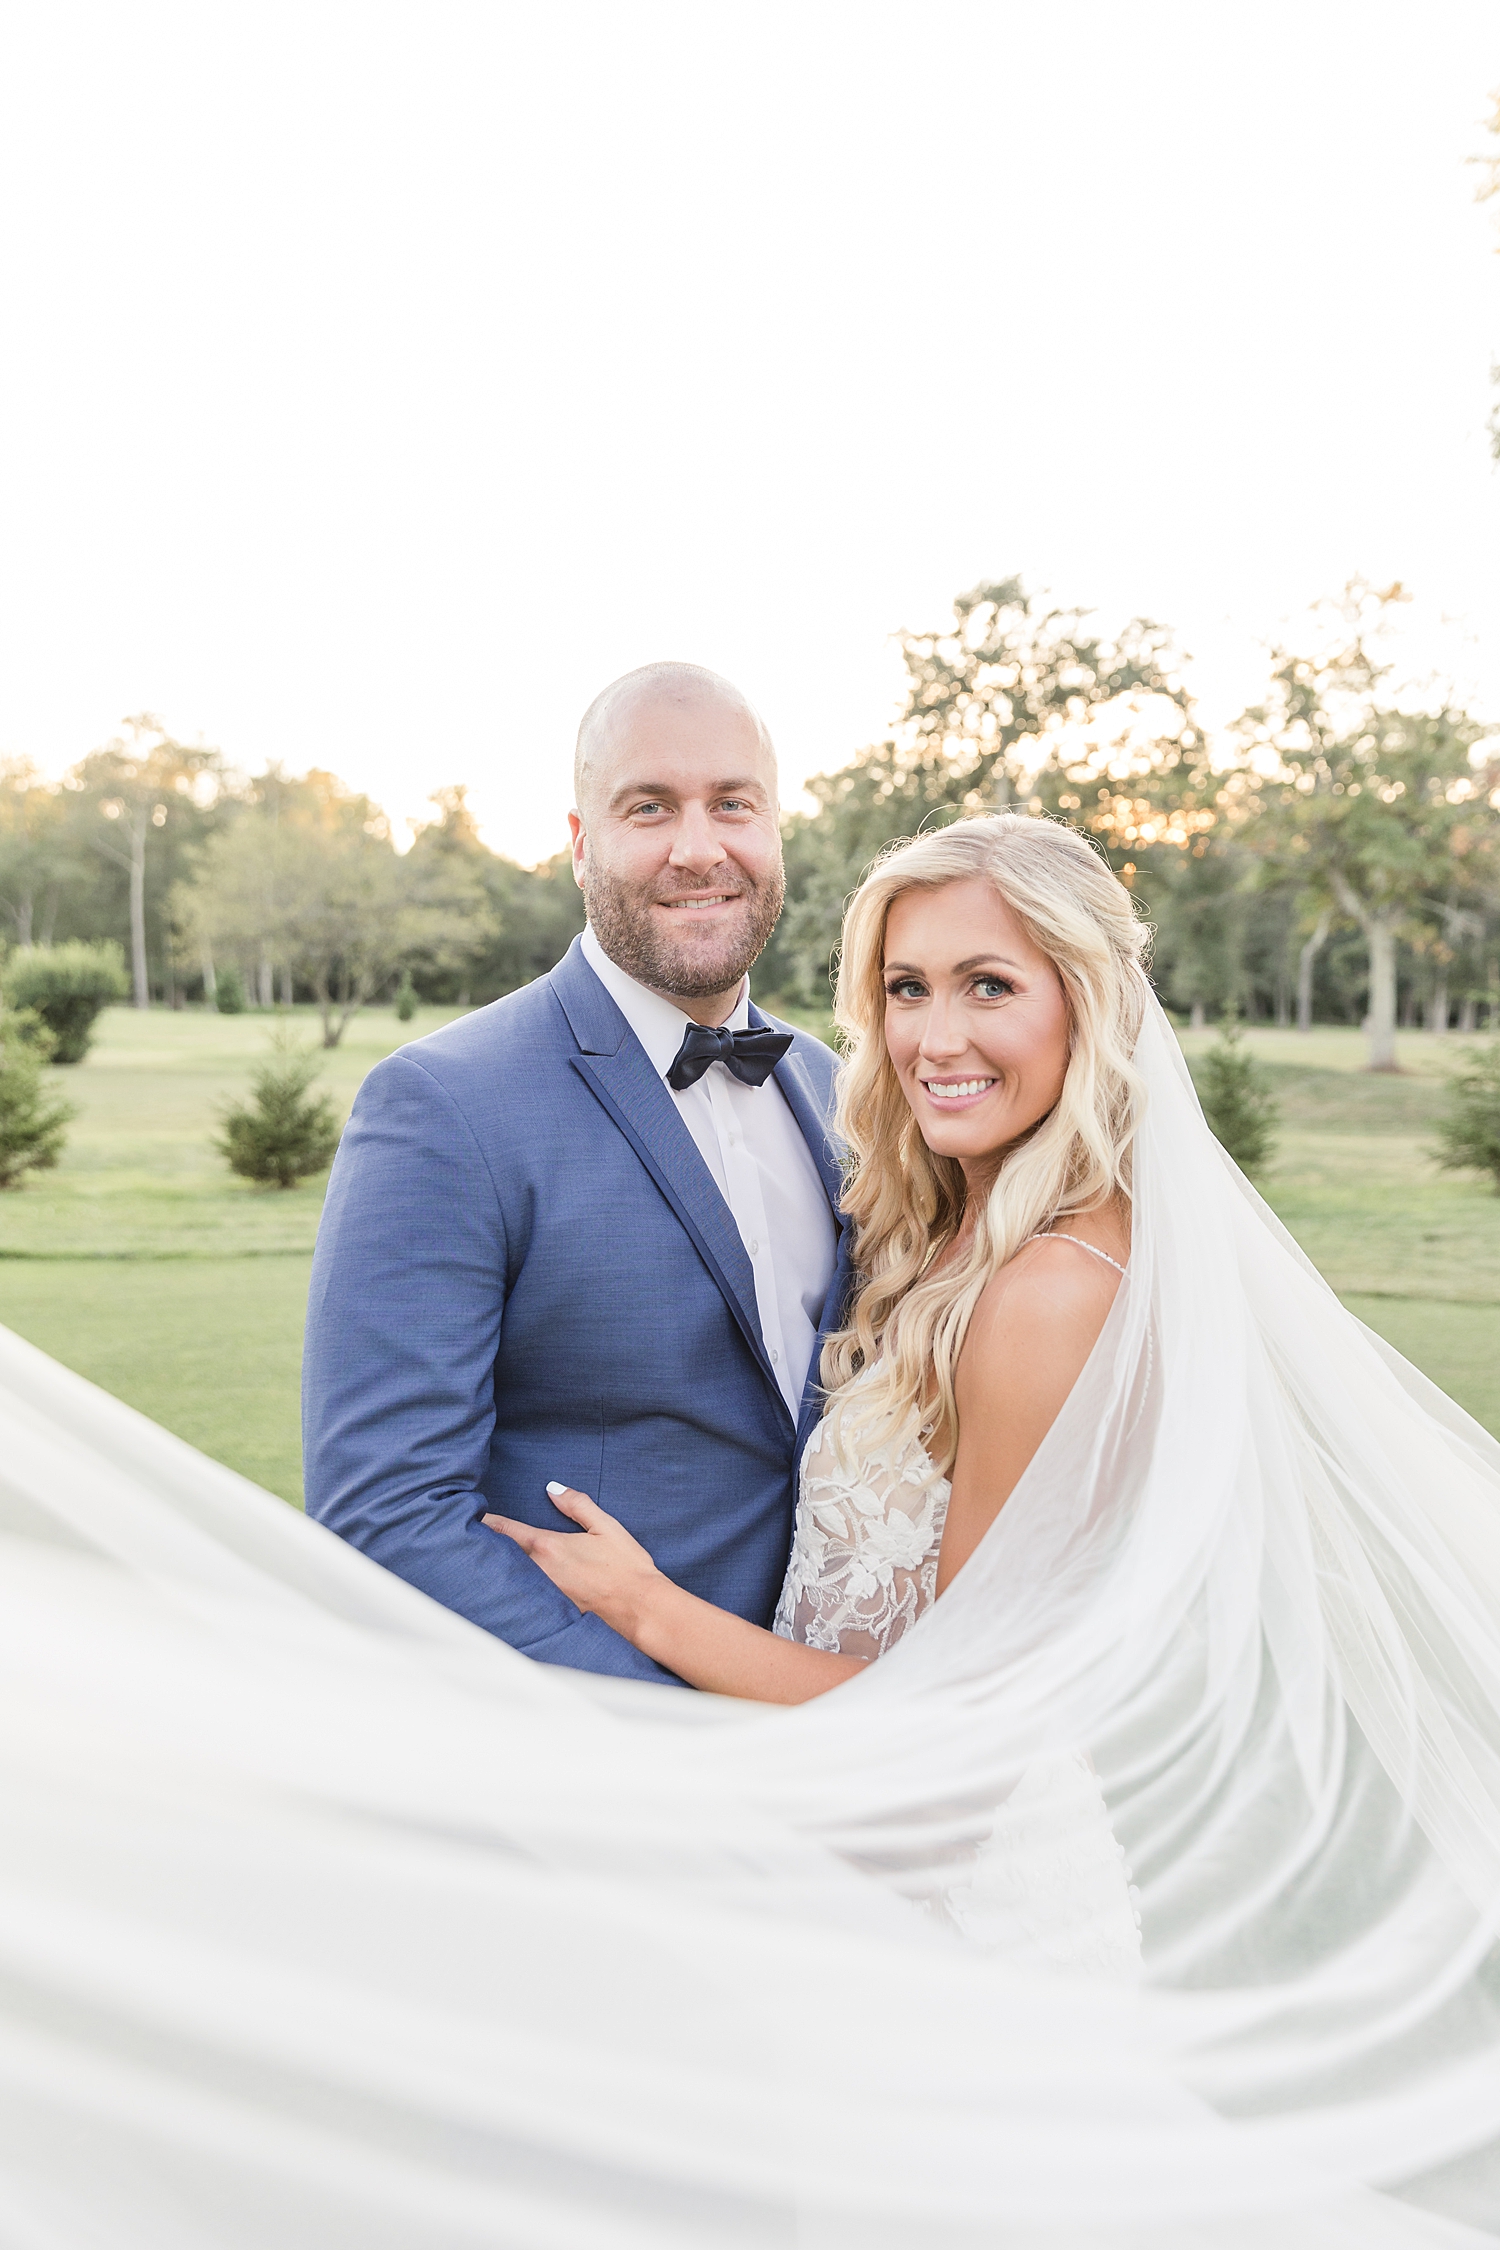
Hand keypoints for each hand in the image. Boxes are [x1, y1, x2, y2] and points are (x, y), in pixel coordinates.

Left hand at [482, 1483, 662, 1640]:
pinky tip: (515, 1588)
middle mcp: (539, 1571)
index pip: (506, 1531)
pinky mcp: (551, 1611)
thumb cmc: (627, 1566)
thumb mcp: (606, 1527)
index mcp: (549, 1546)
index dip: (487, 1522)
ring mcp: (543, 1594)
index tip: (472, 1516)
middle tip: (470, 1538)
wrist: (640, 1608)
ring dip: (500, 1568)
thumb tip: (553, 1489)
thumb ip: (577, 1505)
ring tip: (486, 1561)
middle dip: (487, 1547)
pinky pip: (526, 1595)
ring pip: (512, 1577)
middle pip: (502, 1556)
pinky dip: (517, 1587)